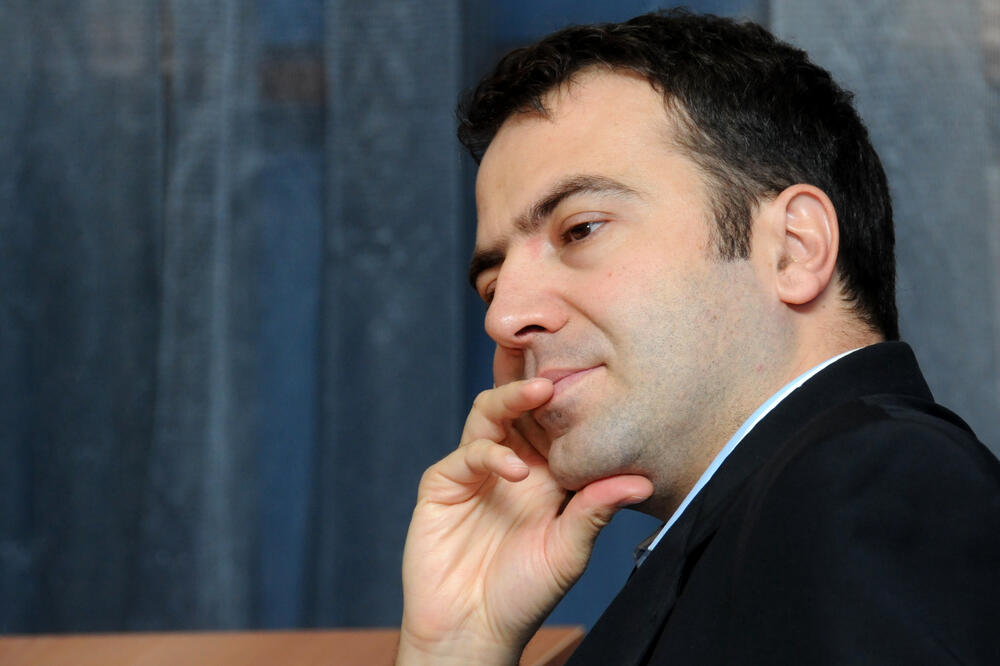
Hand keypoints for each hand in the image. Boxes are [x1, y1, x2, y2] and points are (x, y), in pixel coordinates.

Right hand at [397, 361, 652, 664]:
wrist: (470, 629)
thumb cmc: (523, 594)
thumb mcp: (568, 552)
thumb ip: (595, 513)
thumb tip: (641, 482)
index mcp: (545, 475)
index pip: (555, 423)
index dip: (568, 395)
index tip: (591, 361)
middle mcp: (511, 464)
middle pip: (519, 407)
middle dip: (532, 376)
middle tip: (552, 350)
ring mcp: (475, 472)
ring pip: (489, 415)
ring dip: (512, 399)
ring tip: (539, 391)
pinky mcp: (444, 484)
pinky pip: (466, 454)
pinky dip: (490, 453)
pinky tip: (514, 470)